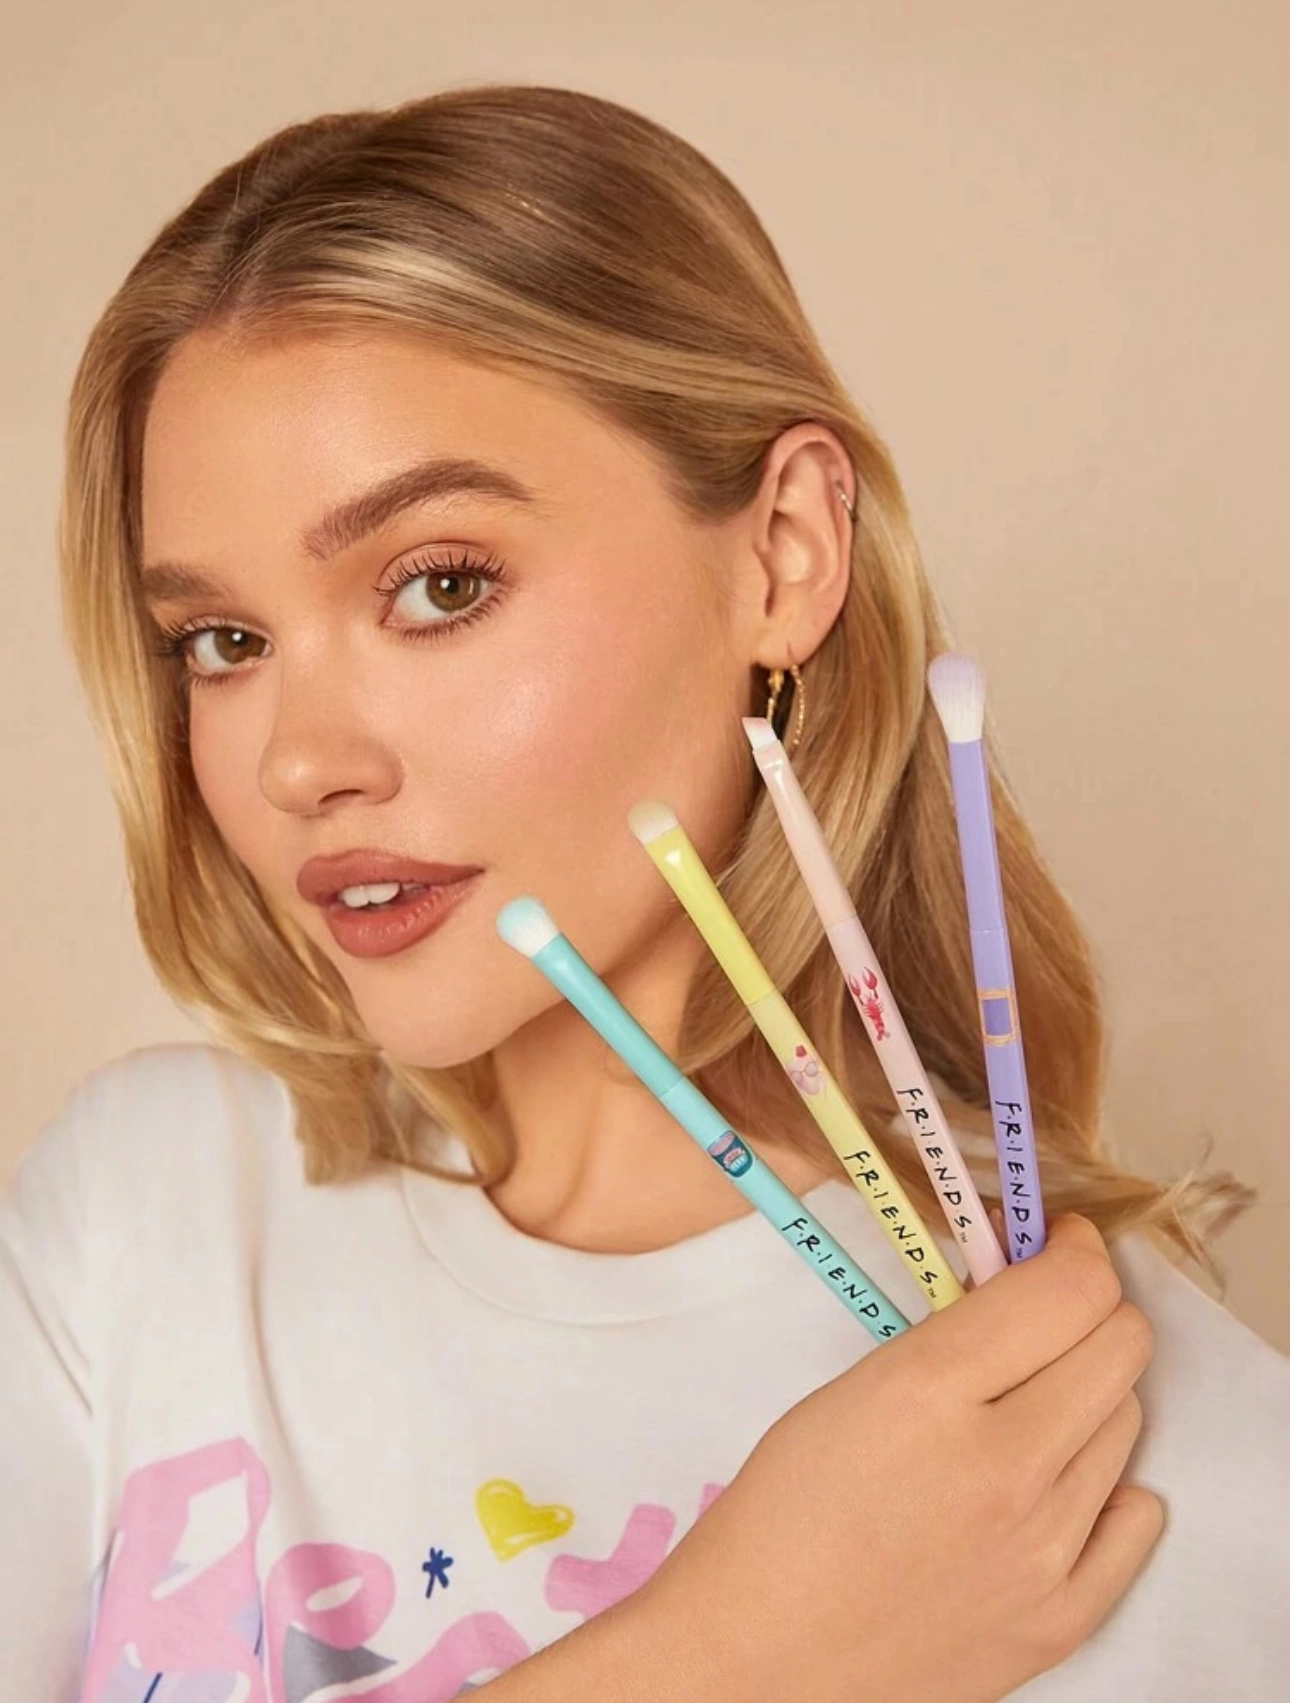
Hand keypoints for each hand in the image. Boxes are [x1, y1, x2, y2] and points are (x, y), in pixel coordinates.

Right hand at [635, 1213, 1163, 1702]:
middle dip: (1091, 1310)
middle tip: (1048, 1315)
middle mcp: (1005, 1467)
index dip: (1073, 1251)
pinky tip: (1056, 1484)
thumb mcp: (855, 1386)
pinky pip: (1135, 1519)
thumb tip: (1028, 1282)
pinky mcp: (1061, 1619)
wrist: (759, 1654)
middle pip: (1122, 1347)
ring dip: (1088, 1395)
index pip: (1071, 1289)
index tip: (1056, 1245)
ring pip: (1127, 1423)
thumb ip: (952, 1335)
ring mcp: (1043, 1551)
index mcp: (931, 1390)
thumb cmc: (784, 1509)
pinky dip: (1106, 1488)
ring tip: (1026, 1408)